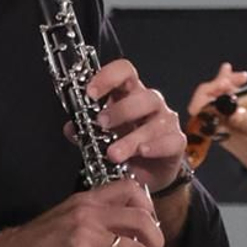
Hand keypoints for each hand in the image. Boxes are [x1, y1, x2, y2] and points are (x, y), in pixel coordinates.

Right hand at [0, 179, 164, 246]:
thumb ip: (95, 216)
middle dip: (155, 239)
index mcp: (86, 201)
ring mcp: (84, 236)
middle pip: (141, 219)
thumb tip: (127, 230)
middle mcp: (88, 214)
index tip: (150, 223)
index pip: (129, 189)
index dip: (148, 205)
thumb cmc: (37, 240)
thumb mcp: (67, 215)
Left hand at [85, 57, 187, 193]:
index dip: (108, 76)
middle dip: (120, 110)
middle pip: (143, 95)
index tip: (90, 92)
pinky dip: (156, 146)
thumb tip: (71, 127)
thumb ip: (85, 129)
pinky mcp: (176, 142)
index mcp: (129, 94)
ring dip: (132, 138)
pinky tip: (142, 152)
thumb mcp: (101, 136)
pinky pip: (171, 141)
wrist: (145, 174)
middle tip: (101, 124)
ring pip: (156, 121)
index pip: (124, 72)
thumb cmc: (124, 145)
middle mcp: (150, 103)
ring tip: (113, 153)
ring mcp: (166, 121)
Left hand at [185, 63, 246, 181]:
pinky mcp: (236, 129)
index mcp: (220, 128)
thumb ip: (242, 118)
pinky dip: (234, 95)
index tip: (227, 80)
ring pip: (219, 103)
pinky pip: (227, 108)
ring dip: (228, 87)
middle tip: (238, 73)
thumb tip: (228, 106)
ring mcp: (227, 128)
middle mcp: (220, 128)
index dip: (211, 88)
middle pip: (209, 100)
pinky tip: (242, 90)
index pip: (201, 104)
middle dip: (221, 83)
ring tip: (242, 76)